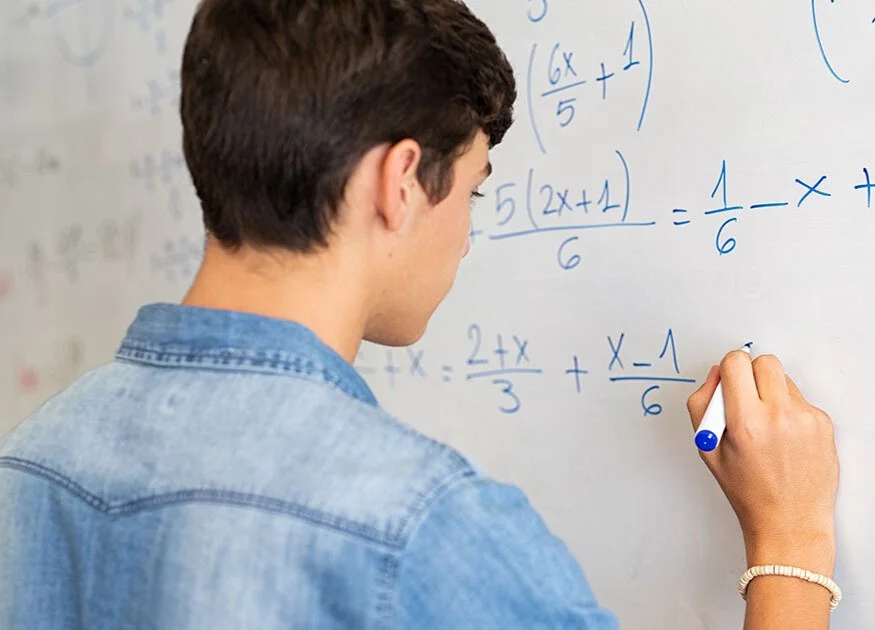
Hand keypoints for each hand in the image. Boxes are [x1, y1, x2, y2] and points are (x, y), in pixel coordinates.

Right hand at [687, 351, 838, 573]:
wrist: (790, 522)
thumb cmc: (748, 490)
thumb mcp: (707, 449)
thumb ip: (703, 404)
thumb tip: (716, 375)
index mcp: (745, 422)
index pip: (737, 362)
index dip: (728, 369)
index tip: (728, 381)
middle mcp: (779, 416)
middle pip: (765, 362)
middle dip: (751, 374)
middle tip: (746, 397)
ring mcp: (805, 419)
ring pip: (784, 379)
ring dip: (771, 391)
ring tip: (766, 424)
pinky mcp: (823, 424)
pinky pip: (801, 399)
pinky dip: (789, 410)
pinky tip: (784, 437)